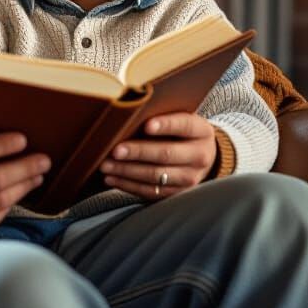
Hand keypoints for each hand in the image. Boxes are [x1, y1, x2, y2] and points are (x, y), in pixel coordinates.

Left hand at [99, 112, 216, 200]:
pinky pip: (150, 191)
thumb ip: (162, 116)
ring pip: (156, 176)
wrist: (201, 156)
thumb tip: (129, 114)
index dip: (166, 125)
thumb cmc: (181, 131)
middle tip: (115, 150)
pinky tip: (112, 178)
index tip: (146, 125)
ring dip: (127, 171)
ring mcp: (190, 178)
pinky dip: (128, 185)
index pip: (184, 125)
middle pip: (166, 154)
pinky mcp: (177, 193)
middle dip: (138, 152)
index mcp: (201, 131)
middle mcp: (199, 156)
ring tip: (106, 165)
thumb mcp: (180, 119)